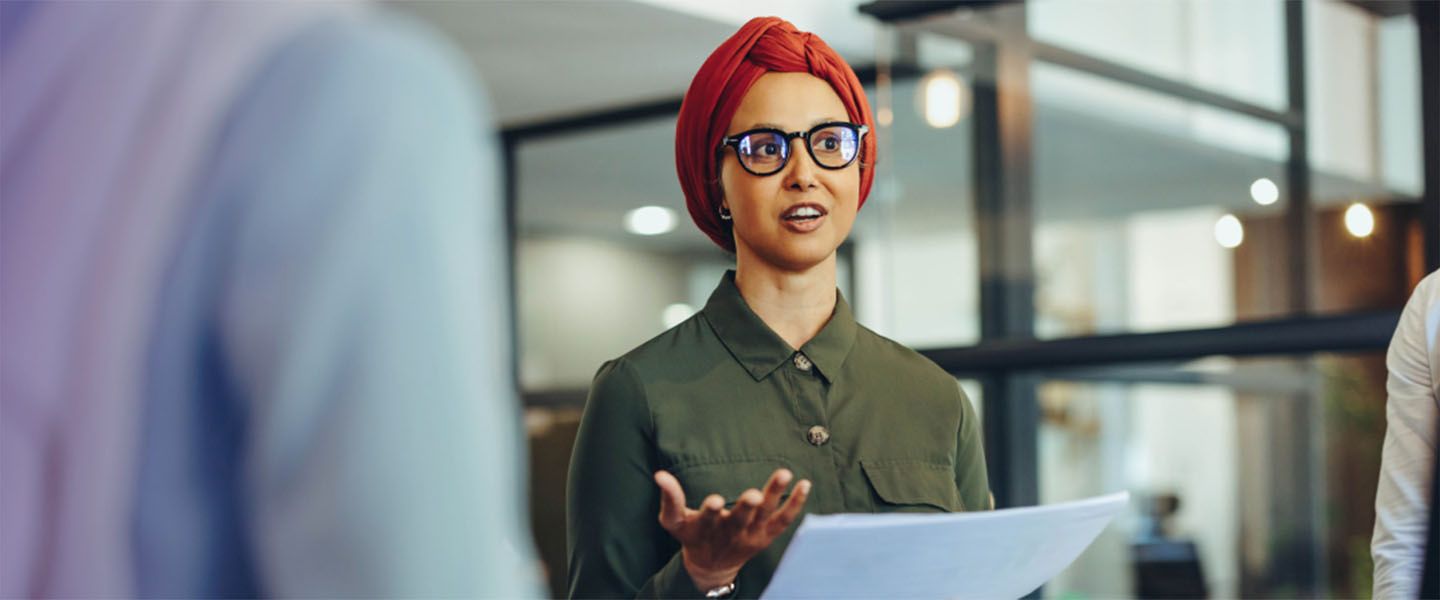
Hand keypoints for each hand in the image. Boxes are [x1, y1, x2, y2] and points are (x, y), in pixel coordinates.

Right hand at [654, 468, 810, 590]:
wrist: (712, 565)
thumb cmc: (692, 536)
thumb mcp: (674, 521)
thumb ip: (669, 498)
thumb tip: (659, 475)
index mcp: (706, 528)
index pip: (708, 519)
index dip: (710, 511)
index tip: (714, 501)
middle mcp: (731, 533)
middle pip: (740, 520)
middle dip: (746, 508)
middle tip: (753, 495)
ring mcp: (752, 535)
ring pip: (765, 516)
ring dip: (775, 495)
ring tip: (784, 474)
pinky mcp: (767, 535)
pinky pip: (784, 520)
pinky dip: (795, 504)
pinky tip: (805, 484)